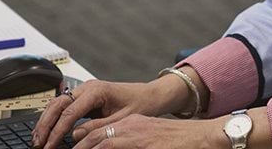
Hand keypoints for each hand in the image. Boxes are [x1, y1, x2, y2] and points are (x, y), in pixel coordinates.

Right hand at [32, 79, 185, 148]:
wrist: (147, 95)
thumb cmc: (138, 104)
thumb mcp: (119, 120)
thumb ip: (97, 127)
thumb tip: (74, 135)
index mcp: (97, 90)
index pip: (70, 112)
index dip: (57, 131)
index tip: (50, 146)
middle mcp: (87, 87)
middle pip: (57, 104)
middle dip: (45, 125)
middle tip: (38, 144)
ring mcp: (84, 89)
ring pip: (56, 103)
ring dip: (45, 121)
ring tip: (37, 139)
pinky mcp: (83, 95)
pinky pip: (62, 105)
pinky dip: (52, 117)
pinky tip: (46, 131)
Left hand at [70, 115, 220, 148]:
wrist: (205, 136)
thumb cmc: (180, 142)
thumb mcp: (150, 139)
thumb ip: (131, 141)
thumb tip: (107, 144)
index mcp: (130, 124)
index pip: (96, 133)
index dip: (78, 144)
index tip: (67, 148)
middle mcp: (129, 126)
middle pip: (92, 137)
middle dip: (74, 148)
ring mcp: (134, 135)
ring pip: (98, 143)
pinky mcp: (141, 142)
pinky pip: (111, 147)